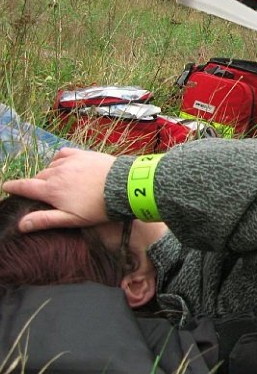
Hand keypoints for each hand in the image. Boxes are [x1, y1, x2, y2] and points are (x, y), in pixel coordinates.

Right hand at [1, 148, 115, 231]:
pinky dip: (59, 159)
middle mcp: (57, 172)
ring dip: (50, 173)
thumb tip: (21, 224)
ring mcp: (70, 161)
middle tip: (44, 194)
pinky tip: (63, 165)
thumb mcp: (72, 219)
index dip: (14, 187)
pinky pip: (63, 153)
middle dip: (37, 184)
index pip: (25, 186)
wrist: (124, 186)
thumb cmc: (99, 207)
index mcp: (52, 190)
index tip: (7, 186)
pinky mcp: (83, 153)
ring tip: (57, 182)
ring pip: (51, 166)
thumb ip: (46, 220)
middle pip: (39, 177)